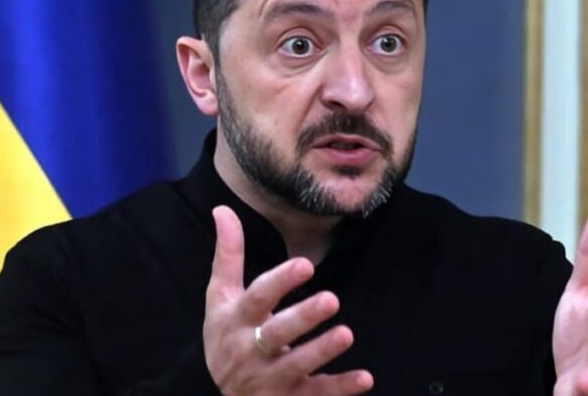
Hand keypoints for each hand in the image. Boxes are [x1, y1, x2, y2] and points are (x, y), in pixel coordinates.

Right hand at [203, 206, 373, 395]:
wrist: (224, 395)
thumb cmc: (227, 336)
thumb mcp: (221, 297)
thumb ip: (228, 256)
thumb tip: (223, 209)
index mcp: (236, 320)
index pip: (257, 297)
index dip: (280, 282)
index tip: (306, 264)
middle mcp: (250, 350)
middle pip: (275, 333)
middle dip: (302, 317)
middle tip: (332, 299)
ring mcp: (270, 378)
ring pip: (297, 365)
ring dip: (321, 351)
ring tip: (346, 333)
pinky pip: (316, 394)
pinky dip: (341, 388)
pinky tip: (366, 378)